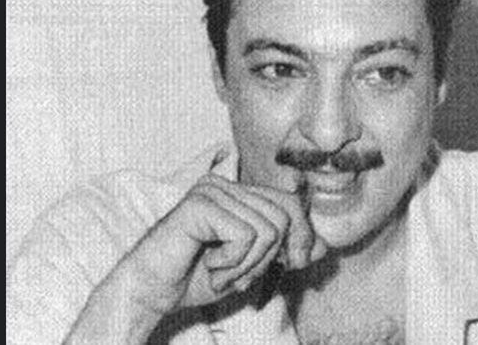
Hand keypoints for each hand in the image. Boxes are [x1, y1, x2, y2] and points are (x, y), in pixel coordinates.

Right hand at [125, 173, 327, 311]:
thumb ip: (287, 253)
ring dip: (247, 265)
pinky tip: (208, 265)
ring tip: (219, 271)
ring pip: (268, 230)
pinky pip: (246, 237)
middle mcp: (226, 185)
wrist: (152, 292)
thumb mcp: (253, 266)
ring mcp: (213, 191)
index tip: (291, 264)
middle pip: (285, 216)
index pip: (292, 204)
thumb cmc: (197, 277)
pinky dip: (232, 264)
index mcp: (239, 193)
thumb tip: (324, 247)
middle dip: (271, 257)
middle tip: (241, 274)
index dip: (300, 237)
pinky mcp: (201, 204)